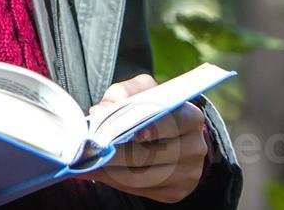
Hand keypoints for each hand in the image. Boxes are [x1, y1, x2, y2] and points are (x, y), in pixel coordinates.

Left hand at [79, 73, 208, 203]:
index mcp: (191, 117)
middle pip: (152, 153)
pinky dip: (116, 181)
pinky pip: (142, 190)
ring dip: (112, 170)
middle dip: (118, 152)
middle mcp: (195, 147)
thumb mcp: (141, 90)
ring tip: (89, 162)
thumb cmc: (152, 108)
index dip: (151, 128)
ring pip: (144, 176)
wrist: (169, 135)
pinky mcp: (175, 192)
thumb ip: (123, 93)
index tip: (131, 132)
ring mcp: (188, 173)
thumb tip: (101, 110)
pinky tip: (99, 172)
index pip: (171, 122)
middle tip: (93, 149)